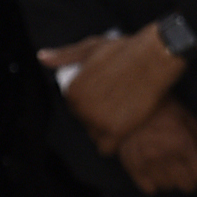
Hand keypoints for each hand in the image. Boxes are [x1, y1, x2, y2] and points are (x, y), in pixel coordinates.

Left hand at [41, 25, 181, 150]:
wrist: (154, 59)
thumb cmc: (124, 50)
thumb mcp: (90, 47)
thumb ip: (65, 55)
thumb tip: (43, 58)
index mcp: (73, 90)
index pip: (74, 105)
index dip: (88, 101)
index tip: (103, 96)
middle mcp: (82, 108)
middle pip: (84, 121)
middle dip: (96, 116)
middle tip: (114, 105)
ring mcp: (98, 121)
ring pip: (94, 134)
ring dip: (104, 129)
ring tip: (120, 116)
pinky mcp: (117, 131)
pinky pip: (106, 148)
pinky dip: (111, 143)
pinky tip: (120, 132)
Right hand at [114, 100, 196, 192]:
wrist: (127, 103)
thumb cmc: (164, 109)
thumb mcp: (189, 121)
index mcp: (182, 144)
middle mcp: (164, 156)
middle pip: (188, 186)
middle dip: (190, 176)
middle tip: (183, 162)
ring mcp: (146, 163)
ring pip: (169, 188)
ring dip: (172, 179)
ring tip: (166, 162)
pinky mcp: (131, 167)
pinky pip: (150, 190)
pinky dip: (154, 182)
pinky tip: (154, 168)